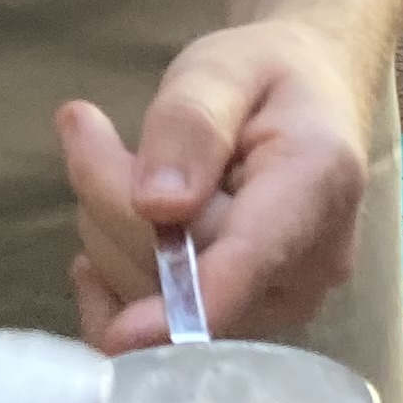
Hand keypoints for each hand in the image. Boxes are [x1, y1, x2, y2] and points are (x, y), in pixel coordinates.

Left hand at [58, 18, 369, 352]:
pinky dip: (112, 287)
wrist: (303, 98)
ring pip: (155, 298)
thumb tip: (156, 206)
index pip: (251, 258)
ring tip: (121, 164)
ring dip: (109, 233)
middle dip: (109, 203)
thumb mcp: (222, 67)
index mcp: (318, 183)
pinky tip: (105, 232)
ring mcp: (280, 302)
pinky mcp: (246, 321)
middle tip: (85, 126)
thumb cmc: (264, 75)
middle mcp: (310, 263)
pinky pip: (155, 332)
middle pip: (179, 272)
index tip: (123, 334)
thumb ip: (190, 124)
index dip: (187, 301)